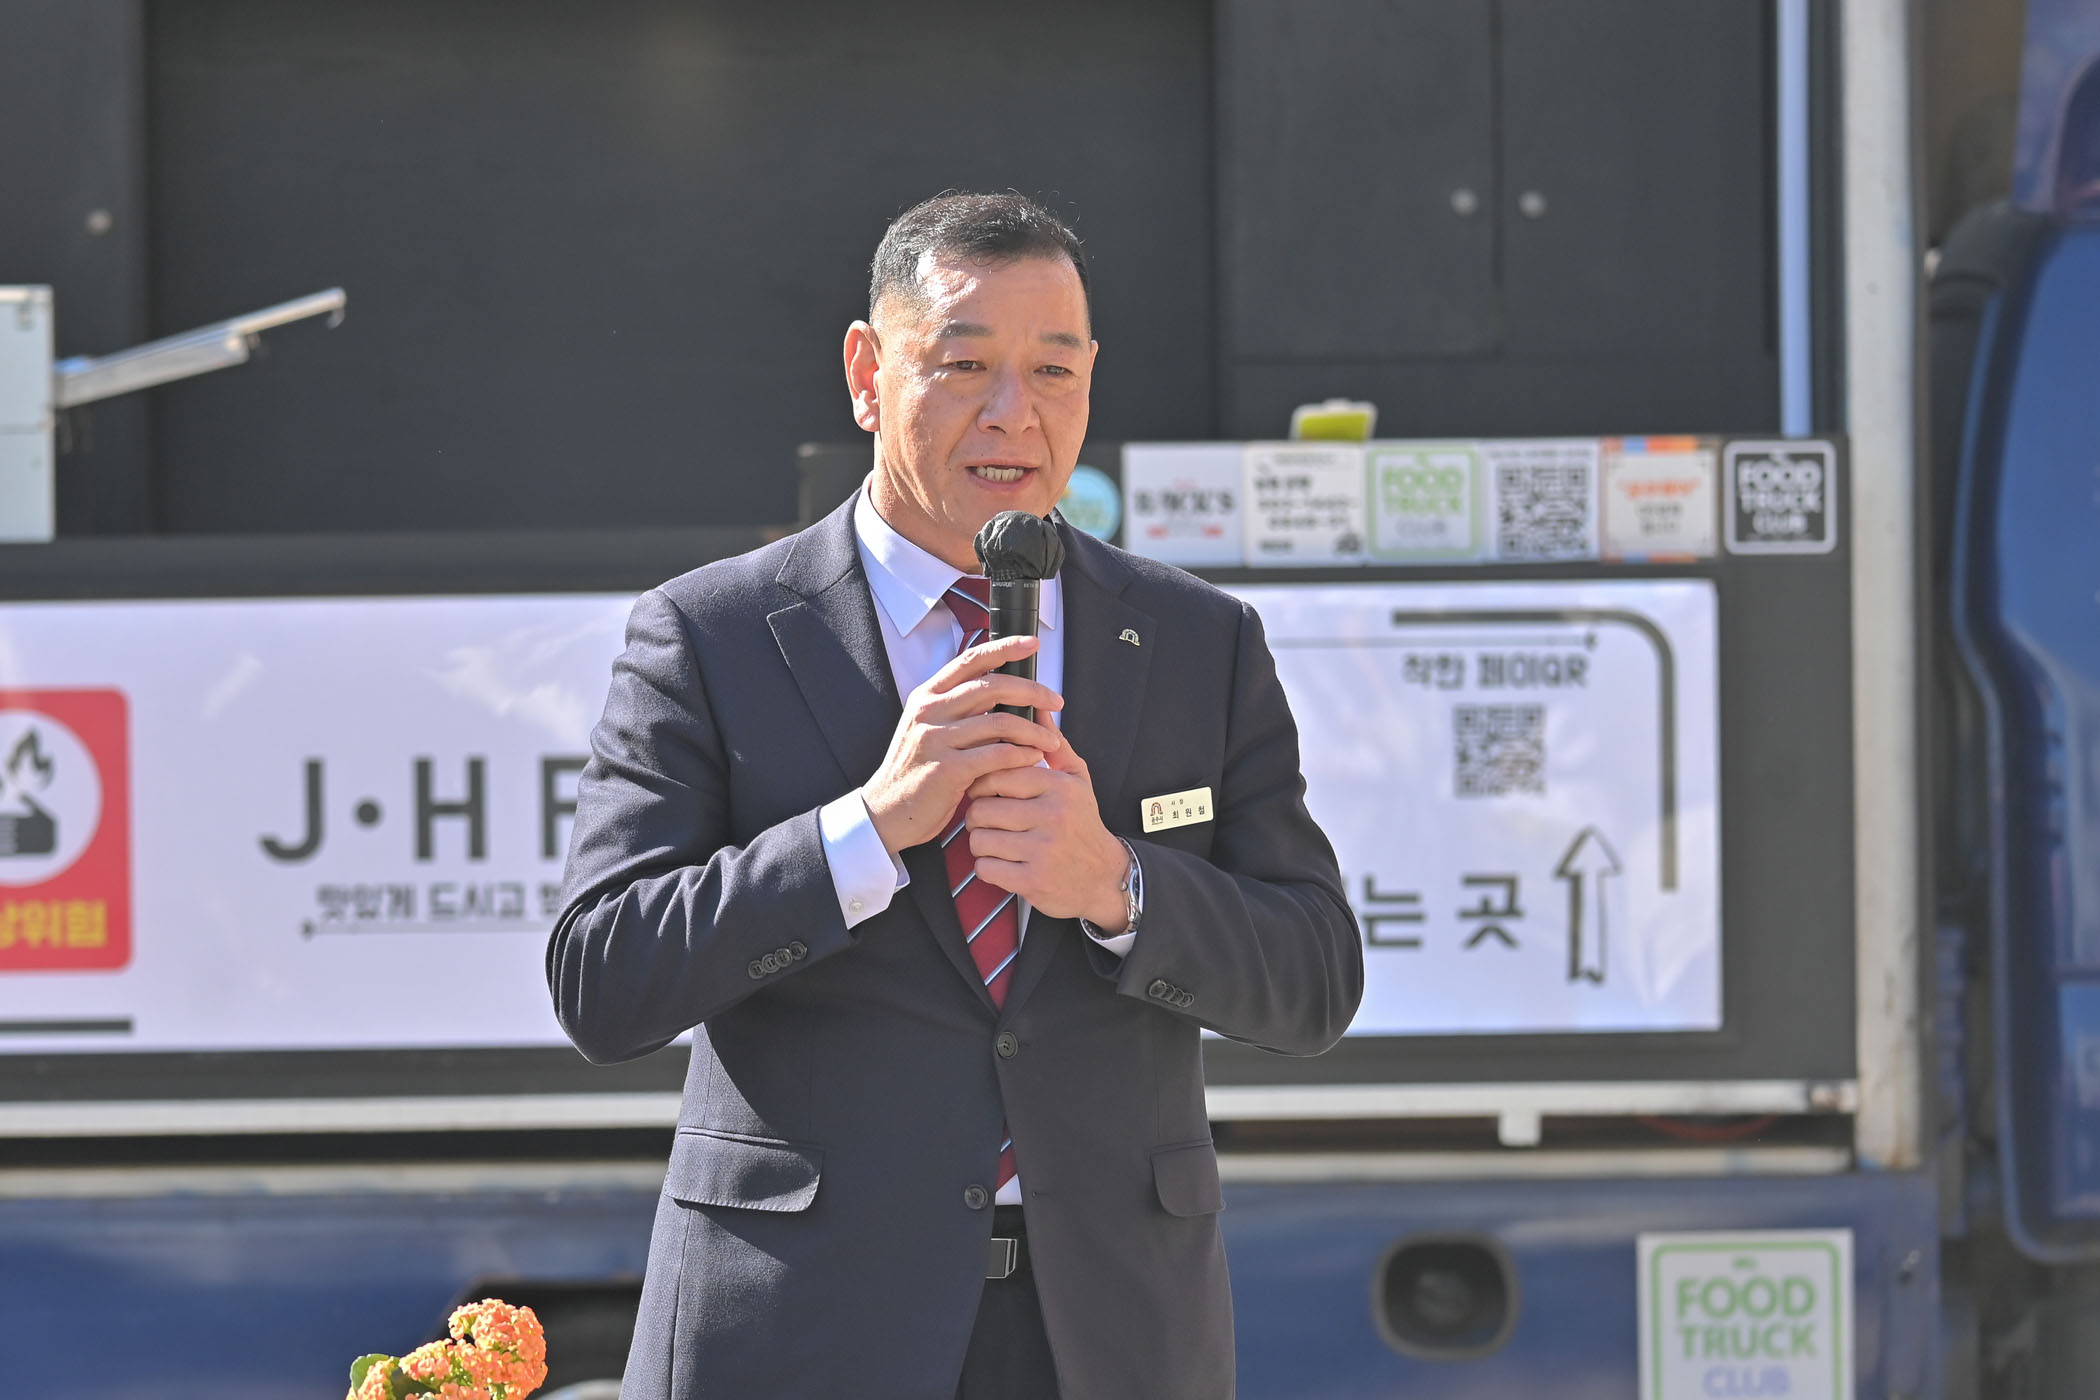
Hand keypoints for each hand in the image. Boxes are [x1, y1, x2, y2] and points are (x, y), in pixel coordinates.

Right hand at [861, 636, 1065, 855]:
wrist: (887, 811)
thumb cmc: (918, 771)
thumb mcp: (929, 728)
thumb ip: (958, 708)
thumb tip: (1004, 691)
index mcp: (927, 695)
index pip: (971, 659)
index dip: (1005, 648)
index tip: (1033, 644)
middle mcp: (929, 711)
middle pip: (992, 686)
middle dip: (1032, 691)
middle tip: (1056, 701)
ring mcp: (936, 739)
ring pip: (1000, 721)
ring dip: (1034, 731)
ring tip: (1052, 741)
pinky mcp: (947, 769)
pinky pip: (996, 754)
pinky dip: (1021, 755)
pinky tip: (1033, 759)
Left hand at [962, 740, 1131, 929]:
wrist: (1105, 877)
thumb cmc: (1083, 823)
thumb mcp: (1077, 779)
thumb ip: (1054, 744)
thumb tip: (1039, 706)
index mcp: (1059, 787)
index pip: (998, 774)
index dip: (982, 783)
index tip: (987, 791)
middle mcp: (1052, 816)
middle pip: (982, 808)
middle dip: (978, 815)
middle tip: (989, 818)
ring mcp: (1042, 850)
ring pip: (979, 839)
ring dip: (981, 842)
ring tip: (997, 840)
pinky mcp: (1032, 880)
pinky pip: (985, 868)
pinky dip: (988, 867)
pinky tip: (1003, 862)